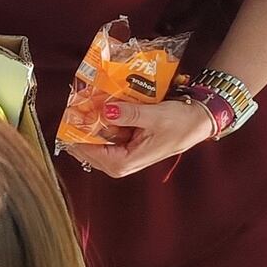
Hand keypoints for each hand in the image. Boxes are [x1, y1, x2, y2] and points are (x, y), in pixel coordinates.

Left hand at [61, 97, 215, 178]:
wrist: (198, 121)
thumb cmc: (180, 123)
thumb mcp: (154, 116)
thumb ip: (128, 114)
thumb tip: (105, 111)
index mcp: (125, 162)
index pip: (89, 153)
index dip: (76, 135)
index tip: (68, 117)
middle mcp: (120, 163)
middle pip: (87, 148)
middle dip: (79, 128)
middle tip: (73, 106)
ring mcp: (122, 154)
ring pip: (94, 140)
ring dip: (88, 124)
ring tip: (82, 103)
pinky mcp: (125, 144)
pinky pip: (105, 134)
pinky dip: (100, 122)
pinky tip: (97, 106)